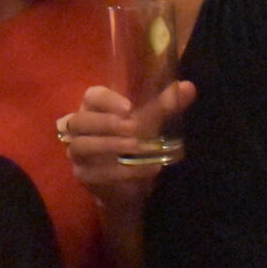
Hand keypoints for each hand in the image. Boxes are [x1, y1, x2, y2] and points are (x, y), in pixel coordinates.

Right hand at [61, 82, 194, 197]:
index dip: (107, 100)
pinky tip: (145, 168)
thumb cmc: (134, 140)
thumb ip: (166, 106)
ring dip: (109, 145)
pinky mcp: (83, 175)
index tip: (129, 107)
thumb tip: (188, 87)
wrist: (129, 180)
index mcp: (95, 108)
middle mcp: (81, 128)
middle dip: (106, 123)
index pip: (92, 96)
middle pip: (80, 120)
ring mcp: (78, 152)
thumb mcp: (151, 122)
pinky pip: (95, 172)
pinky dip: (121, 171)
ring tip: (136, 146)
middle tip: (133, 128)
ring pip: (82, 146)